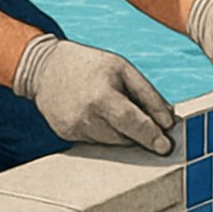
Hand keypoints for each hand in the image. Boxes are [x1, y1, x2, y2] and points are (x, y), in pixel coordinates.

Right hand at [12, 35, 174, 153]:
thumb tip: (168, 121)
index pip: (132, 122)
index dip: (151, 136)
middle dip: (140, 134)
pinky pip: (96, 141)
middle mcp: (86, 116)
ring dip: (122, 132)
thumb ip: (148, 94)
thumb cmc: (90, 65)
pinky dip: (104, 131)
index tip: (165, 147)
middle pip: (124, 137)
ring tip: (114, 109)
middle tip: (149, 126)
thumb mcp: (123, 68)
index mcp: (102, 96)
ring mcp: (74, 128)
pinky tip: (97, 113)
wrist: (44, 67)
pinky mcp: (66, 135)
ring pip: (112, 142)